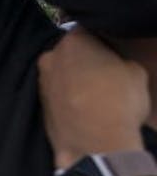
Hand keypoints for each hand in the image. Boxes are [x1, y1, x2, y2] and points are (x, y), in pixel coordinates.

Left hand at [38, 29, 149, 169]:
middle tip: (105, 76)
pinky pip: (58, 98)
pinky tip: (84, 112)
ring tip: (95, 98)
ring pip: (61, 76)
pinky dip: (68, 102)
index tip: (111, 54)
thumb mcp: (135, 71)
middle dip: (84, 62)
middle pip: (70, 54)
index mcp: (73, 41)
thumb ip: (119, 59)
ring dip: (74, 83)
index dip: (102, 43)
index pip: (88, 32)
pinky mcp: (39, 107)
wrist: (98, 144)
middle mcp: (50, 57)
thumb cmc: (120, 101)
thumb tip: (113, 64)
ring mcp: (41, 83)